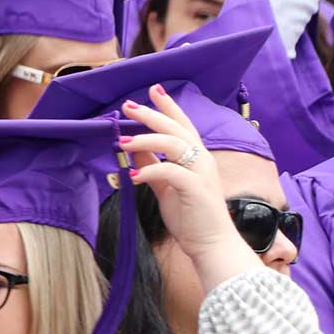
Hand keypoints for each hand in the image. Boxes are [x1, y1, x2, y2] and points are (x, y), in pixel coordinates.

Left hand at [118, 84, 254, 286]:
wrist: (211, 244)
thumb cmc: (191, 217)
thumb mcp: (166, 188)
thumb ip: (152, 168)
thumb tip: (134, 151)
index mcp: (197, 157)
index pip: (183, 124)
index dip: (169, 106)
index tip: (153, 89)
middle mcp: (202, 160)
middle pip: (175, 128)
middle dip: (151, 115)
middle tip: (128, 107)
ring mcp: (200, 173)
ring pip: (173, 144)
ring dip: (146, 140)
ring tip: (122, 142)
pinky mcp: (195, 188)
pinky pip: (170, 171)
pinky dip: (151, 170)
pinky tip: (133, 176)